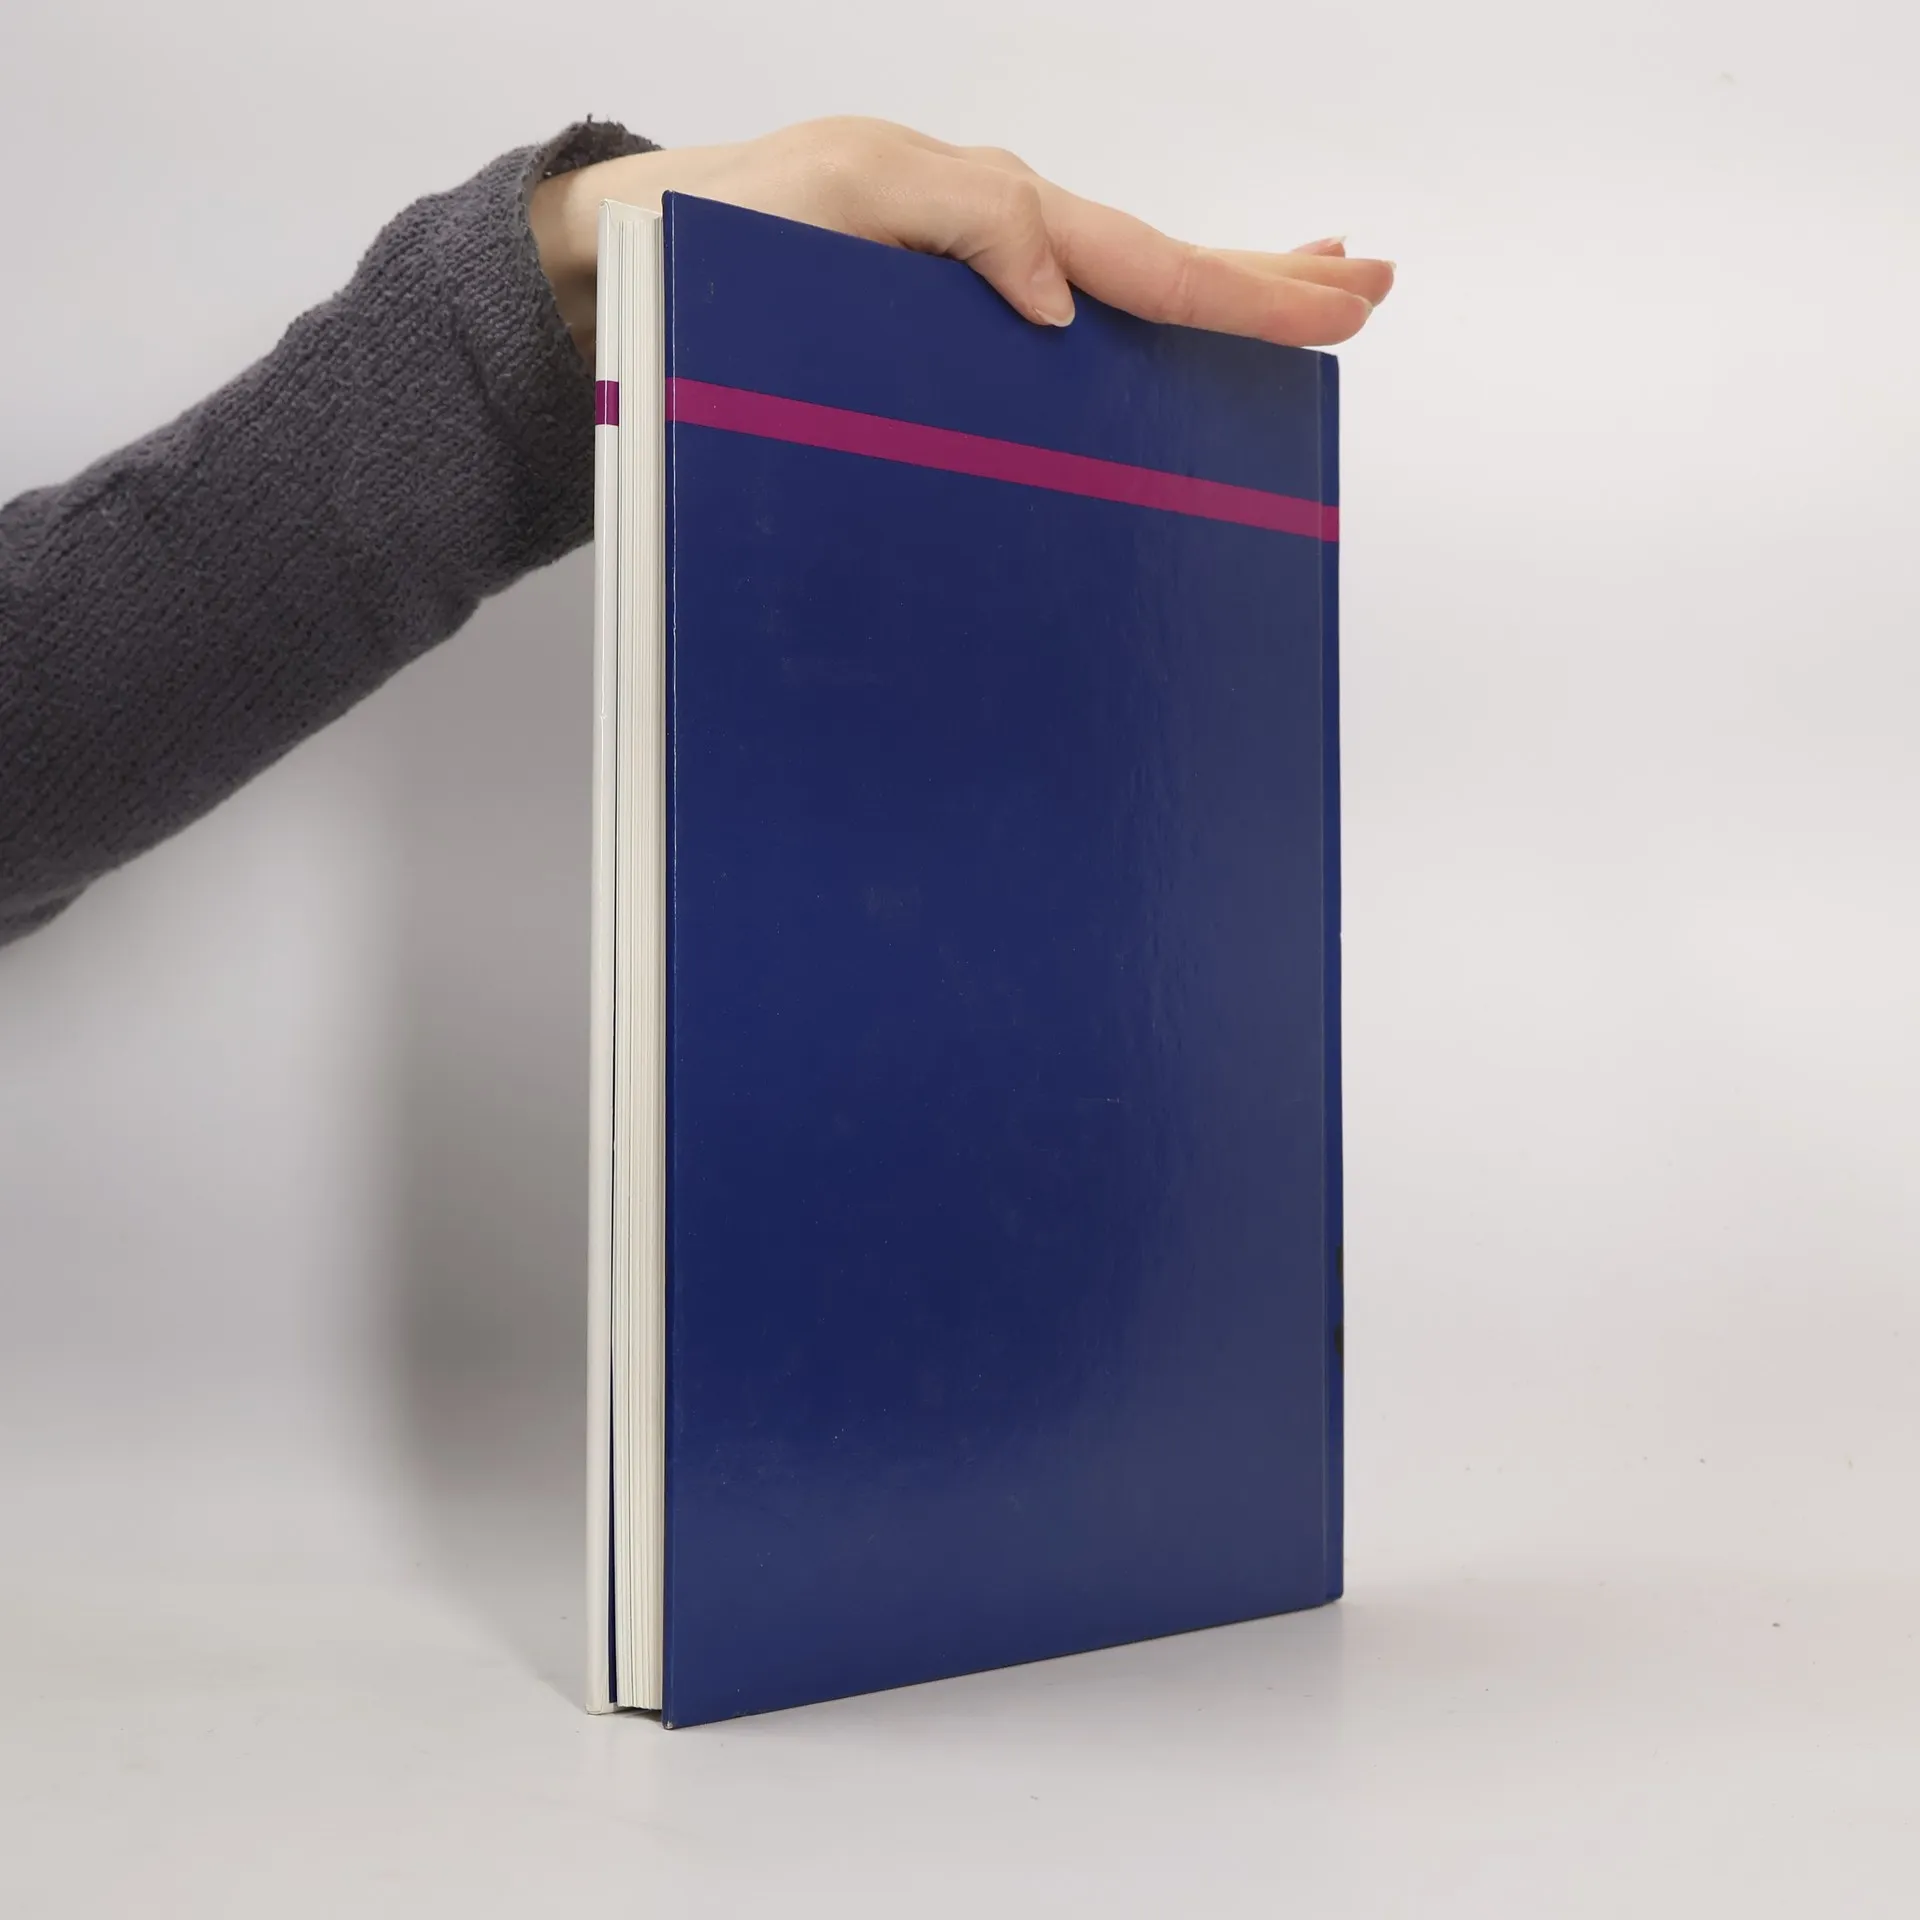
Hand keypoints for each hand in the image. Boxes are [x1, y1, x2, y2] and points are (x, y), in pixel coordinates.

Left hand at [531, 117, 1392, 358]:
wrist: (647, 252)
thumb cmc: (733, 223)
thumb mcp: (847, 193)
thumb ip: (968, 222)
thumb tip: (1068, 299)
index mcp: (997, 217)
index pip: (1147, 261)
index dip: (1245, 288)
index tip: (1334, 302)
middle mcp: (1003, 248)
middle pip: (1162, 267)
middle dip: (1266, 281)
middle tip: (1365, 290)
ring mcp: (982, 286)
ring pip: (1127, 290)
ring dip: (1223, 292)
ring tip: (1306, 294)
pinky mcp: (949, 324)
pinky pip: (1070, 317)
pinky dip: (1138, 320)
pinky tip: (1164, 335)